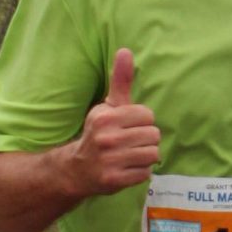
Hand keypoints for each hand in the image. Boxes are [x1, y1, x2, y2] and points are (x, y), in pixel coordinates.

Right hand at [71, 49, 160, 196]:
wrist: (77, 169)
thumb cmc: (99, 133)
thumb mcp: (107, 106)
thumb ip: (120, 80)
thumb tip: (126, 50)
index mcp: (106, 117)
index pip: (148, 115)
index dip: (142, 121)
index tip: (128, 126)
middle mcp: (106, 138)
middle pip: (154, 135)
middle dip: (146, 139)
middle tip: (130, 143)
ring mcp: (110, 161)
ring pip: (152, 154)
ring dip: (145, 156)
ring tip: (130, 155)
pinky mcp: (114, 180)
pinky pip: (145, 173)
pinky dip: (140, 172)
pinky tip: (126, 169)